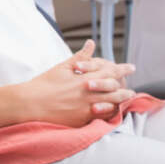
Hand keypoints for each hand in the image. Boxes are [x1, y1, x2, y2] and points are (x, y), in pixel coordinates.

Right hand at [17, 40, 135, 126]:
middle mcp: (87, 93)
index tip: (130, 67)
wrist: (31, 104)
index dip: (121, 69)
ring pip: (111, 103)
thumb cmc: (44, 84)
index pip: (108, 71)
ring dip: (121, 100)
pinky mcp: (82, 120)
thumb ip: (80, 57)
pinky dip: (110, 112)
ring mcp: (86, 108)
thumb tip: (91, 43)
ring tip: (128, 98)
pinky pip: (102, 116)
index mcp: (83, 79)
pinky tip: (114, 110)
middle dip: (125, 87)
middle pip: (114, 89)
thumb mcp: (62, 67)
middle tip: (134, 87)